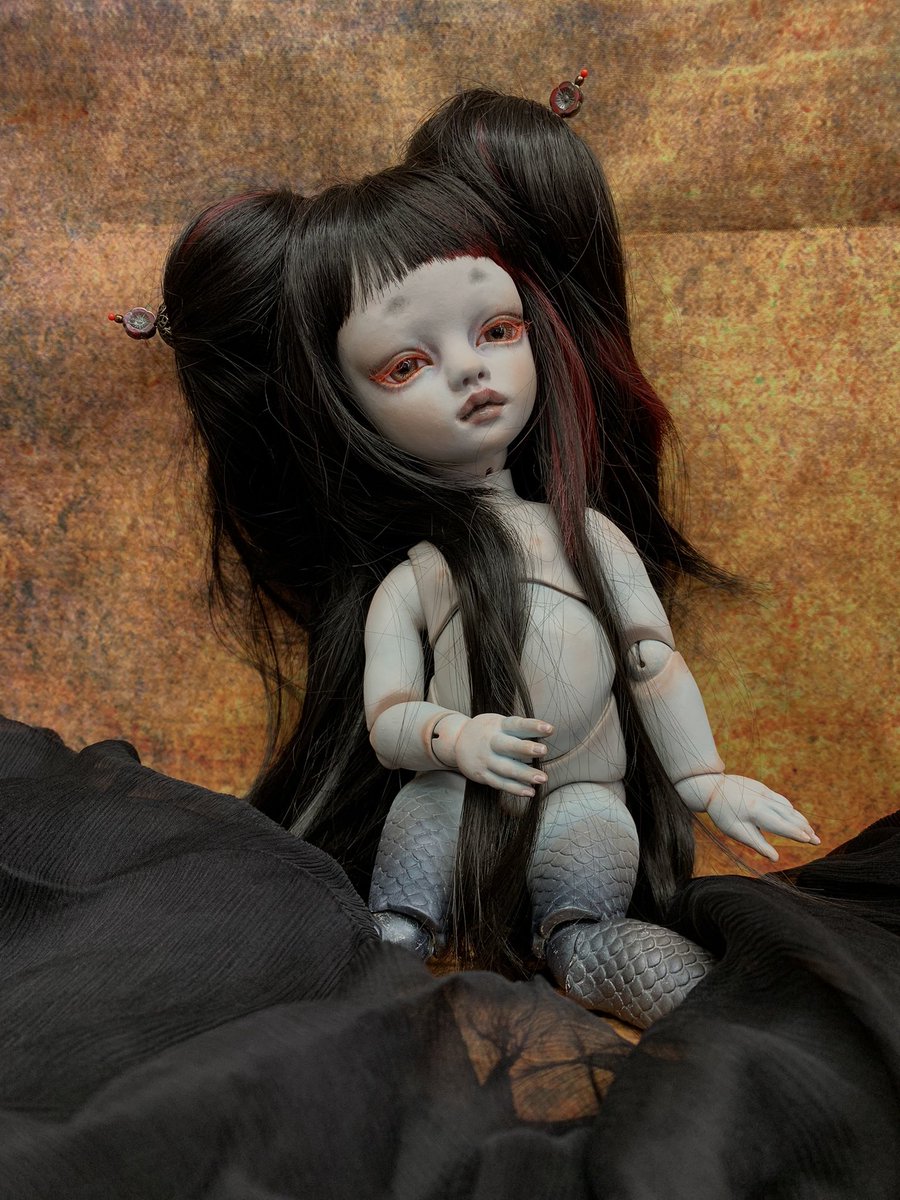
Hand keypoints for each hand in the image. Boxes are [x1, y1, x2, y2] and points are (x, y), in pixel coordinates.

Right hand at [448, 713, 551, 798]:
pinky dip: (515, 788)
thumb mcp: (499, 722)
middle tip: (544, 750)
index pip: (516, 724)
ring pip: (506, 768)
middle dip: (525, 748)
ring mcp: (485, 759)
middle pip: (508, 746)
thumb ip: (519, 729)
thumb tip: (546, 736)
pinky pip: (500, 783)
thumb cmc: (487, 731)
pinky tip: (530, 792)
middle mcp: (491, 742)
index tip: (550, 729)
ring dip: (524, 774)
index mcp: (498, 726)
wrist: (455, 741)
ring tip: (543, 778)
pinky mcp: (482, 774)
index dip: (533, 726)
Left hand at [703, 775, 819, 861]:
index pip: (782, 825)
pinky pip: (780, 800)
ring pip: (787, 807)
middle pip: (789, 816)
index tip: (810, 841)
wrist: (710, 786)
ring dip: (799, 819)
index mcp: (757, 812)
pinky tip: (794, 815)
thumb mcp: (736, 831)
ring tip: (810, 831)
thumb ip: (757, 844)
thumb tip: (775, 858)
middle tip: (817, 841)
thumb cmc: (722, 813)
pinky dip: (790, 809)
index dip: (797, 834)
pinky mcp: (762, 788)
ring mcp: (764, 792)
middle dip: (804, 829)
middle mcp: (764, 800)